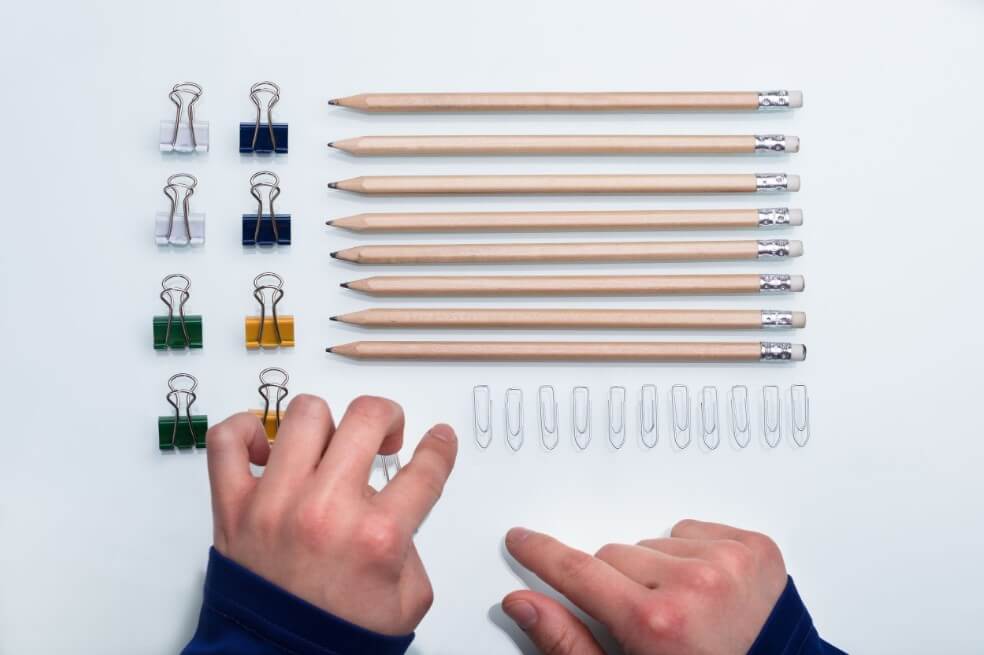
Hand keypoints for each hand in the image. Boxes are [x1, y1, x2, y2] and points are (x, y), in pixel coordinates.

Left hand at [206, 394, 457, 635]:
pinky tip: (267, 446)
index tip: (438, 439)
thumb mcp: (408, 600)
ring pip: (304, 415)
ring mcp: (274, 503)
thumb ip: (412, 545)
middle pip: (366, 417)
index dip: (439, 447)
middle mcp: (326, 511)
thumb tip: (394, 503)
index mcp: (377, 537)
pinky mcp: (231, 507)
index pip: (424, 468)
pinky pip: (227, 441)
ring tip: (327, 446)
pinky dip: (246, 430)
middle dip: (387, 418)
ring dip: (327, 424)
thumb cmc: (337, 634)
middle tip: (384, 437)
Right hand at [502, 520, 786, 654]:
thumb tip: (523, 603)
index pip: (578, 572)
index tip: (523, 540)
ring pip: (652, 543)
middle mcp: (694, 585)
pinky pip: (694, 531)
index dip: (542, 555)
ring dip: (658, 571)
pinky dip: (693, 556)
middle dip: (616, 584)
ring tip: (686, 613)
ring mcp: (728, 563)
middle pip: (613, 555)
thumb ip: (568, 642)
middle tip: (644, 622)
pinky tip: (708, 594)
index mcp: (657, 623)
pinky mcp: (754, 548)